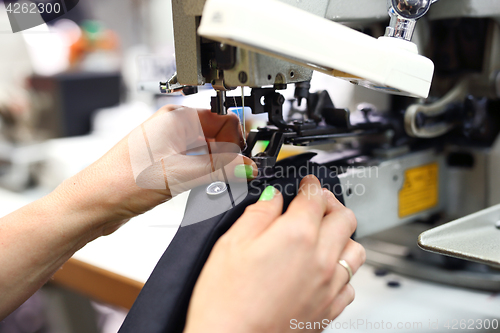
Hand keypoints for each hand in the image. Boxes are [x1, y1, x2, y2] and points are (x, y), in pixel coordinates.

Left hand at [53, 105, 256, 236]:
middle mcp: (173, 127)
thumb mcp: (181, 174)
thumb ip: (220, 169)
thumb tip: (247, 166)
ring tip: (222, 182)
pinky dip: (206, 173)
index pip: (223, 118)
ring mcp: (168, 146)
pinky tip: (206, 185)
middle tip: (238, 174)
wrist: (95, 202)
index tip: (245, 160)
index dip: (238, 139)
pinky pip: (195, 162)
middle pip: (217, 134)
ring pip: (207, 150)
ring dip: (218, 165)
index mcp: (177, 118)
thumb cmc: (123, 180)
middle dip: (230, 153)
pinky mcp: (164, 163)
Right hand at [184, 175, 365, 332]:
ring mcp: (329, 286)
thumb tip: (273, 198)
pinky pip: (351, 283)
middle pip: (344, 218)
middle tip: (317, 202)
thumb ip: (258, 214)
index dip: (310, 185)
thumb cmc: (227, 300)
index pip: (314, 197)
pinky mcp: (330, 309)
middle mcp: (320, 258)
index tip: (307, 184)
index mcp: (296, 235)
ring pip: (355, 249)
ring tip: (326, 234)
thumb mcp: (232, 244)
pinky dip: (342, 270)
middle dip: (331, 203)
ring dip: (343, 235)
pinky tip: (325, 270)